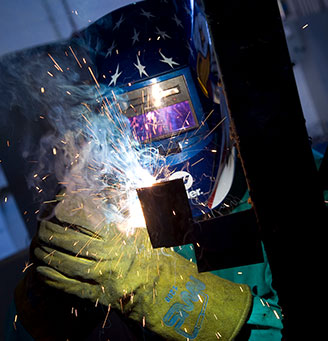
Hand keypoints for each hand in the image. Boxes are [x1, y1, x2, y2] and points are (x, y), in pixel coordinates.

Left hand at [31, 192, 251, 339]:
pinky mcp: (97, 296)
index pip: (85, 221)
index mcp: (119, 238)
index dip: (67, 213)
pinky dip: (52, 278)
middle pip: (70, 242)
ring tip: (36, 246)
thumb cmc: (153, 257)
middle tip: (40, 226)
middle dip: (51, 232)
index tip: (57, 207)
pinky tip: (42, 270)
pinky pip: (69, 287)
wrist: (162, 290)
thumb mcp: (144, 231)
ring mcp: (101, 279)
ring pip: (65, 265)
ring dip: (47, 254)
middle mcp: (107, 257)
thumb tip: (116, 195)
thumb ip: (129, 214)